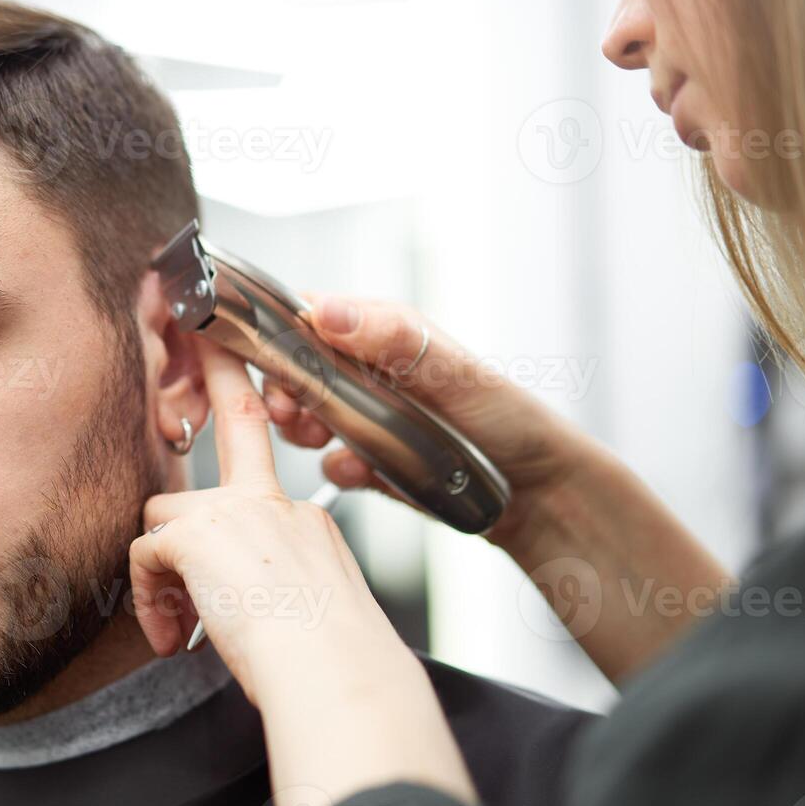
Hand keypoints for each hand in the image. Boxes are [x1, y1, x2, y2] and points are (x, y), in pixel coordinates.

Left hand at [128, 337, 417, 708]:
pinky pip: (144, 555)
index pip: (267, 446)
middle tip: (194, 368)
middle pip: (220, 451)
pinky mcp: (198, 534)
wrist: (337, 677)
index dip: (240, 384)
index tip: (222, 341)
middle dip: (211, 395)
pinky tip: (170, 635)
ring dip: (160, 573)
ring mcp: (237, 511)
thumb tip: (228, 600)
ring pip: (163, 518)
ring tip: (180, 625)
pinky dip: (148, 598)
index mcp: (304, 518)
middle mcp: (274, 503)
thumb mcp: (308, 613)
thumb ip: (268, 586)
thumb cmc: (332, 663)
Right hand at [263, 293, 602, 552]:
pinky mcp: (372, 460)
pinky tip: (359, 471)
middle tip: (287, 411)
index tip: (266, 358)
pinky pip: (333, 462)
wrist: (538, 492)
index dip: (278, 333)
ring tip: (319, 438)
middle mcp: (370, 371)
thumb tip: (329, 313)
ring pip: (306, 416)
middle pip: (295, 370)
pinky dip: (339, 468)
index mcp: (383, 333)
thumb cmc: (509, 417)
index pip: (309, 315)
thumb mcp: (452, 369)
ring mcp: (369, 416)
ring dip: (302, 429)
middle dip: (283, 391)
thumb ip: (391, 340)